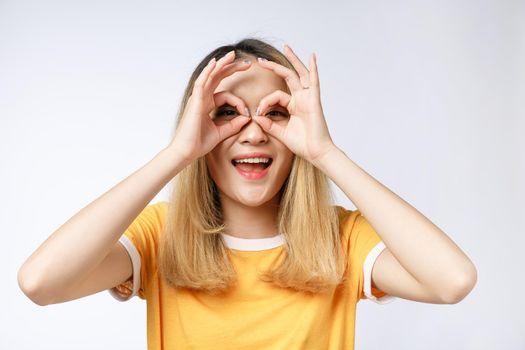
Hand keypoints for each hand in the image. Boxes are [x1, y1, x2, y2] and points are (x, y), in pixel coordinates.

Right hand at [169, 51, 251, 163]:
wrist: (186, 152)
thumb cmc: (199, 143)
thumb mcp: (221, 132)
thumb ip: (233, 125)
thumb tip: (247, 118)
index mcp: (207, 104)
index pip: (227, 95)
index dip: (239, 102)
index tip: (247, 113)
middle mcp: (202, 98)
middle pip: (218, 77)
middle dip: (232, 68)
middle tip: (247, 62)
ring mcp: (197, 98)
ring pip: (210, 75)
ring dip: (222, 64)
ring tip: (233, 55)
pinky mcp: (195, 101)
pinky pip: (202, 83)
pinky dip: (208, 72)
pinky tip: (215, 63)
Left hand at [252, 45, 335, 164]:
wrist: (316, 153)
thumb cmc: (303, 144)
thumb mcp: (280, 133)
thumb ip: (269, 124)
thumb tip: (256, 116)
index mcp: (294, 106)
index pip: (275, 96)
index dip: (264, 102)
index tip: (258, 112)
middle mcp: (301, 99)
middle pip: (287, 77)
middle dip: (274, 67)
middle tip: (261, 60)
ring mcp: (308, 98)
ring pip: (299, 74)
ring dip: (292, 60)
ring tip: (286, 46)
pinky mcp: (314, 101)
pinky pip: (314, 81)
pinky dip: (313, 68)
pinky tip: (311, 56)